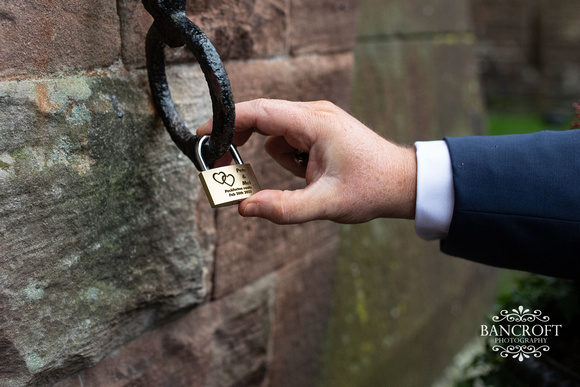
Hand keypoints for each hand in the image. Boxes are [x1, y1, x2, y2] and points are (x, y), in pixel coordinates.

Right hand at [197, 99, 416, 223]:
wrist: (404, 182)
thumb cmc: (372, 189)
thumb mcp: (326, 204)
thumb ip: (283, 208)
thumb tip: (244, 208)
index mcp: (315, 123)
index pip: (260, 112)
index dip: (227, 121)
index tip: (202, 136)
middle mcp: (314, 114)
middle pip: (262, 117)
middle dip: (239, 140)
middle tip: (222, 166)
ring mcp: (318, 120)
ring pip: (275, 132)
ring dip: (274, 156)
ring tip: (302, 180)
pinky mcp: (320, 130)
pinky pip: (289, 140)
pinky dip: (288, 157)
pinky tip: (310, 175)